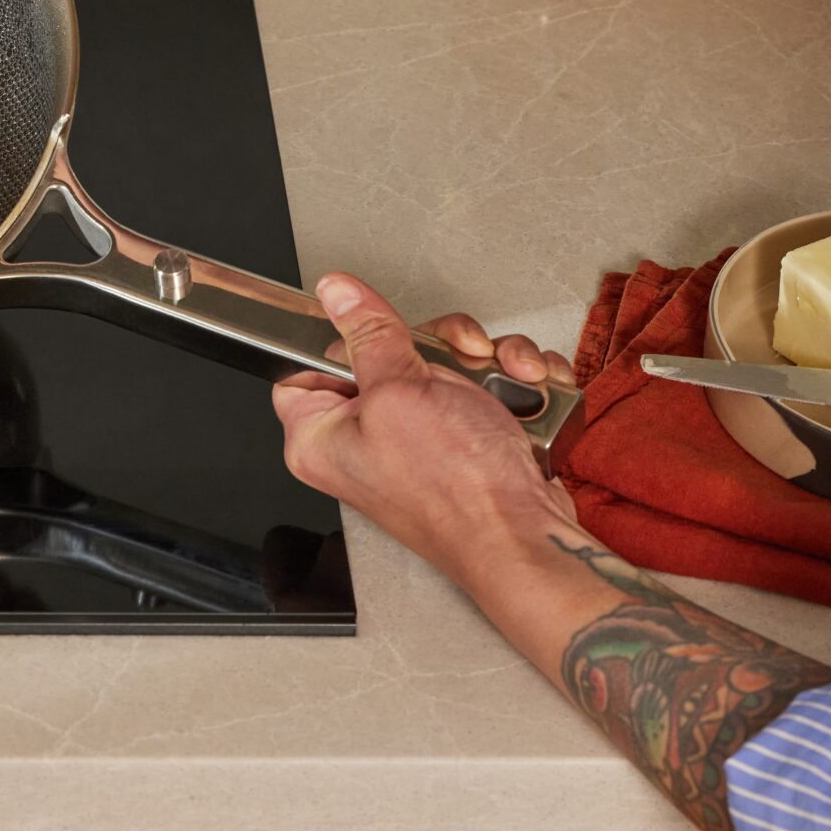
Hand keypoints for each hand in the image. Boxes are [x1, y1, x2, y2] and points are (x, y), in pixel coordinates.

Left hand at [271, 273, 577, 588]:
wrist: (525, 537)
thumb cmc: (458, 490)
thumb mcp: (400, 390)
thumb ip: (368, 334)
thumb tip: (336, 293)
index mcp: (321, 436)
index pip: (304, 367)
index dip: (342, 342)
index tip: (380, 331)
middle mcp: (362, 440)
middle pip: (384, 354)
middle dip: (439, 347)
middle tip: (459, 361)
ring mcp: (416, 441)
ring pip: (442, 364)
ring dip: (487, 364)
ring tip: (506, 384)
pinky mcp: (462, 442)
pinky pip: (481, 387)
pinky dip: (510, 383)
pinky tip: (527, 392)